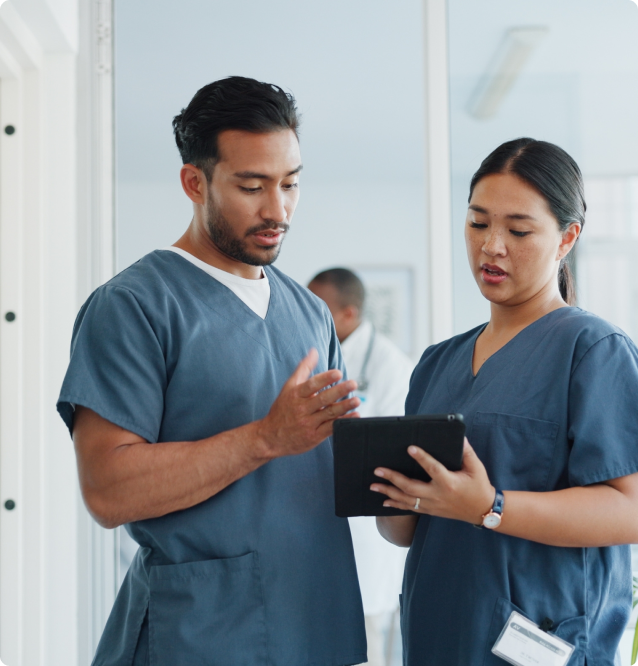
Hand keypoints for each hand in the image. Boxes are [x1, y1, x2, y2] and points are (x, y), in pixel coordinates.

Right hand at [257, 348, 359, 457]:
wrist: (271, 437)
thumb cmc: (283, 409)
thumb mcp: (289, 387)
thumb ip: (304, 368)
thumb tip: (314, 351)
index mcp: (296, 395)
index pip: (311, 385)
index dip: (325, 378)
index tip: (338, 373)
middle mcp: (302, 409)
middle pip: (322, 398)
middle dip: (339, 391)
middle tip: (353, 383)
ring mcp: (308, 423)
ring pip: (329, 413)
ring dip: (344, 407)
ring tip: (357, 400)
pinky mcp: (314, 436)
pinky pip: (331, 428)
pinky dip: (344, 422)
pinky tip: (355, 415)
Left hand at [370, 439, 494, 524]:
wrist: (482, 511)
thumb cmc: (479, 486)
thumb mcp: (476, 467)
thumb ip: (466, 452)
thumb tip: (460, 436)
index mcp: (449, 482)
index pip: (433, 468)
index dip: (421, 458)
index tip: (410, 448)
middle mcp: (438, 495)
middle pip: (411, 487)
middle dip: (393, 478)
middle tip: (377, 470)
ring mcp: (432, 505)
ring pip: (406, 500)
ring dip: (388, 492)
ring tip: (373, 485)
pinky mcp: (430, 511)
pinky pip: (410, 508)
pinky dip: (396, 505)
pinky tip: (384, 502)